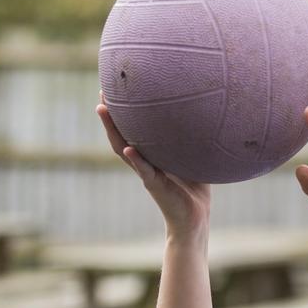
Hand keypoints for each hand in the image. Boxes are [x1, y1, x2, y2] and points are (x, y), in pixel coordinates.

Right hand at [98, 92, 210, 237]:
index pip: (132, 129)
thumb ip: (193, 140)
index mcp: (151, 155)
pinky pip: (144, 171)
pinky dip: (136, 160)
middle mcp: (144, 161)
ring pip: (123, 149)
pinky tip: (128, 148)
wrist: (195, 217)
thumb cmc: (195, 187)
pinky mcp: (155, 186)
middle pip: (120, 134)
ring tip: (102, 111)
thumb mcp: (193, 158)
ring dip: (112, 130)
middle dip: (109, 114)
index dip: (123, 112)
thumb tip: (205, 114)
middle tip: (101, 92)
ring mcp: (146, 173)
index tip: (116, 89)